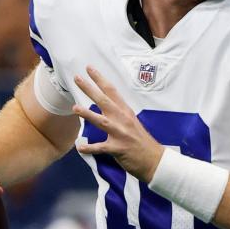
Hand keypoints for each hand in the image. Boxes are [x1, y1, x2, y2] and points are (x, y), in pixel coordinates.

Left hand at [73, 66, 163, 181]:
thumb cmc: (141, 141)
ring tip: (75, 108)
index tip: (89, 68)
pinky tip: (80, 147)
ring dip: (88, 114)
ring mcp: (121, 134)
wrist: (154, 160)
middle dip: (90, 89)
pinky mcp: (118, 149)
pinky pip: (101, 148)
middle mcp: (123, 120)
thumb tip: (105, 106)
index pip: (111, 91)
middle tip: (77, 78)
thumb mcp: (132, 122)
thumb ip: (119, 114)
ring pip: (102, 121)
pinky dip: (90, 148)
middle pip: (104, 101)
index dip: (100, 79)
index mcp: (125, 111)